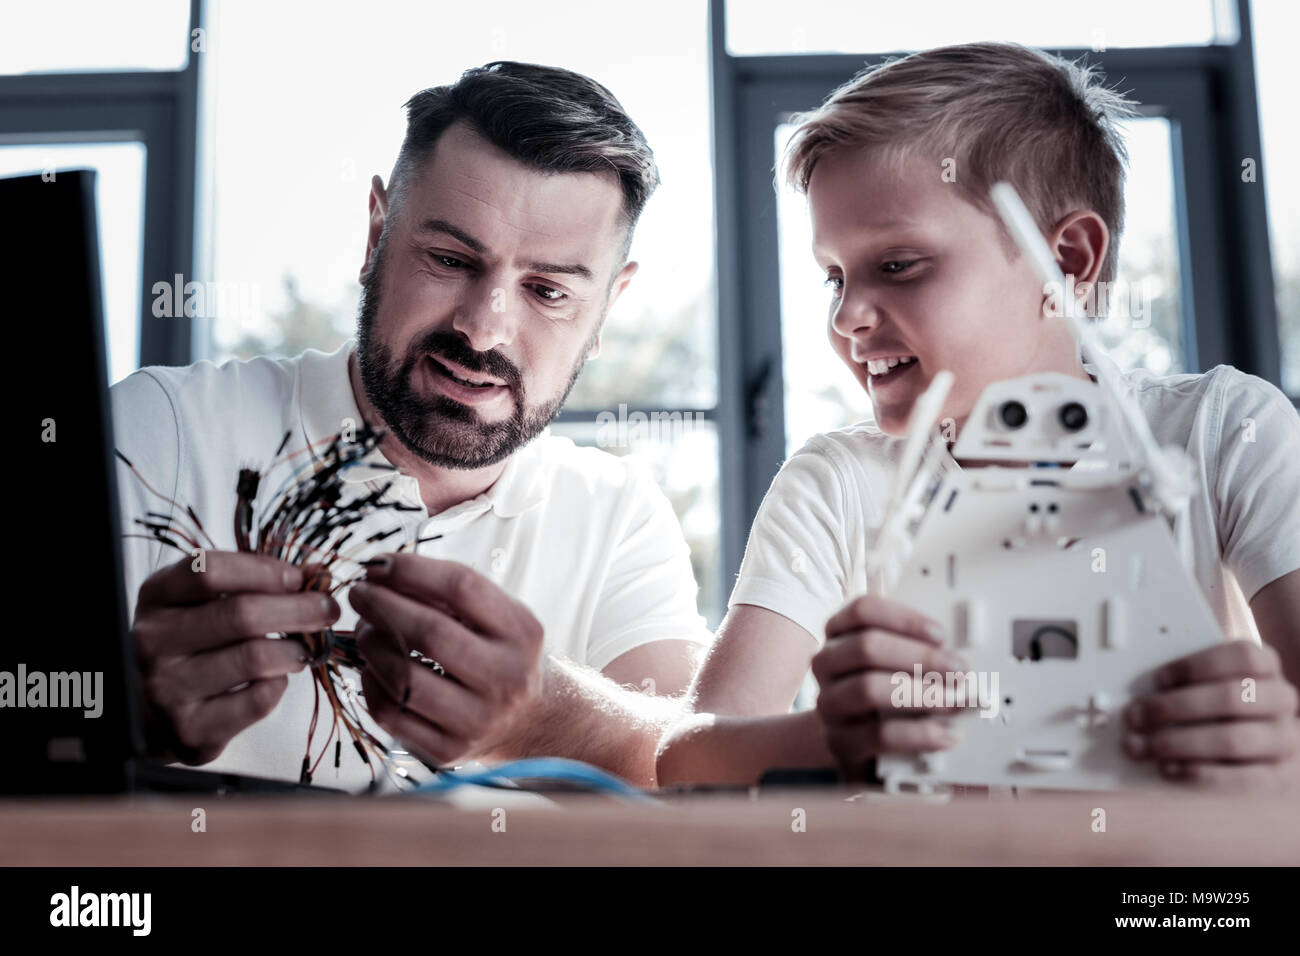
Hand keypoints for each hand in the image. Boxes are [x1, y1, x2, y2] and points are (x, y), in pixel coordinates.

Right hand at [132, 552, 339, 763]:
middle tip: (327, 610)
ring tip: (304, 648)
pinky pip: (258, 699)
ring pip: (255, 658)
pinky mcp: (191, 730)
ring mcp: (167, 689)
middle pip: (241, 614)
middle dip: (300, 609)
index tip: (298, 579)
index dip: (265, 571)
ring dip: (296, 650)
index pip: (209, 571)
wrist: (149, 714)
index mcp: (156, 598)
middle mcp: (152, 642)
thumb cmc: (189, 646)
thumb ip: (255, 582)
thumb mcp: (204, 602)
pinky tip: (275, 677)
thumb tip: (319, 573)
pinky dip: (279, 684)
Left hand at [349, 554, 544, 766]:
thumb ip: (451, 592)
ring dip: (371, 646)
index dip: (411, 571)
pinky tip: (372, 667)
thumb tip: (383, 572)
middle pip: (430, 634)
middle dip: (382, 607)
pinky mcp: (448, 749)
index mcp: (521, 632)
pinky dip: (370, 684)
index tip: (378, 564)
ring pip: (404, 678)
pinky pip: (391, 713)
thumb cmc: (500, 654)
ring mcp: (478, 719)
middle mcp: (506, 677)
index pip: (462, 588)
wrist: (528, 719)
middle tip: (360, 594)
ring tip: (366, 630)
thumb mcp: (498, 616)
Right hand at [812, 593, 974, 780]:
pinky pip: (879, 734)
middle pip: (867, 647)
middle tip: (958, 670)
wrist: (853, 740)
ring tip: (954, 702)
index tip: (941, 635)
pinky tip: (944, 735)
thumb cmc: (881, 691)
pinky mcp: (839, 740)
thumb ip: (916, 650)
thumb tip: (958, 654)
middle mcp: (827, 663)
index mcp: (839, 633)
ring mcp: (829, 702)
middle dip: (920, 657)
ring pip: (867, 688)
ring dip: (920, 694)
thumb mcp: (893, 662)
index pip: (863, 611)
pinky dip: (918, 734)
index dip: (904, 620)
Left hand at [1123, 639, 1299, 793]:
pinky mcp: (1279, 778)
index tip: (1158, 679)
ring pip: (1233, 739)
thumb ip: (1188, 683)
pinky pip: (1240, 779)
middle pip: (1231, 697)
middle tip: (1135, 715)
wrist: (1268, 753)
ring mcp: (1284, 740)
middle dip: (1174, 707)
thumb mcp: (1213, 686)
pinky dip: (1198, 773)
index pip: (1242, 656)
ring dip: (1178, 743)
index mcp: (1266, 668)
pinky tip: (1168, 768)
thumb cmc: (1229, 711)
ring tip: (1142, 746)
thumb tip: (1139, 690)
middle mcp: (1281, 701)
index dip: (1196, 665)